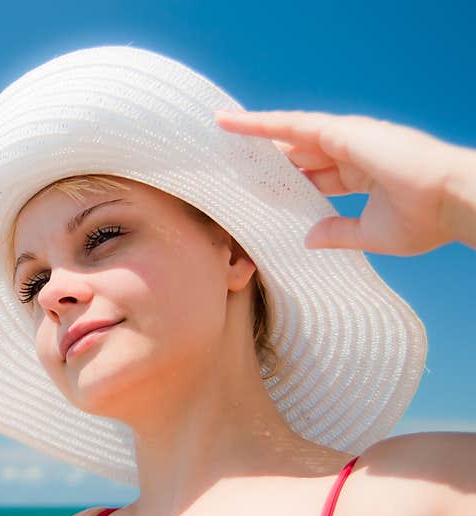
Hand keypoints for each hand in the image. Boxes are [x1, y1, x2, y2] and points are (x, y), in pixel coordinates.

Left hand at [215, 109, 459, 255]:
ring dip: (251, 135)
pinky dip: (258, 123)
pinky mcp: (339, 131)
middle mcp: (349, 153)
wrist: (451, 202)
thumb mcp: (370, 234)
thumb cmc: (424, 220)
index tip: (257, 189)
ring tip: (218, 132)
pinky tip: (230, 123)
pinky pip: (288, 125)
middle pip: (295, 155)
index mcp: (359, 176)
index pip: (311, 178)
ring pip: (286, 136)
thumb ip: (337, 233)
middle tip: (227, 163)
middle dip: (263, 160)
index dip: (284, 182)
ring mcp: (344, 139)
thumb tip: (308, 239)